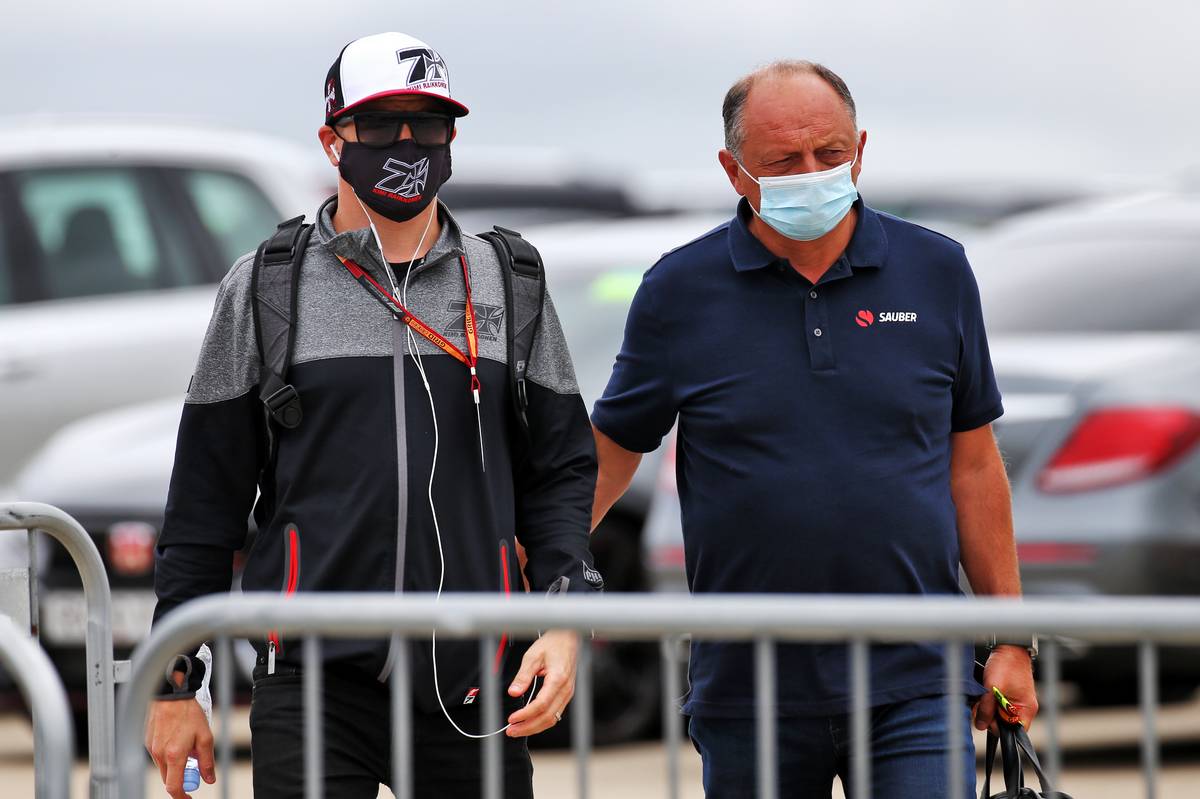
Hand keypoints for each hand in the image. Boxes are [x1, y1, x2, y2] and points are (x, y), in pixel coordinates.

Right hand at [144, 675, 214, 798]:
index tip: (189, 797)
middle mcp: (159, 754)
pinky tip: (178, 739)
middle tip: (194, 770)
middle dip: (181, 779)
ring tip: (188, 747)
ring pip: (164, 767)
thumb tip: (209, 778)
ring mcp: (151, 748)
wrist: (171, 695)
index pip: (173, 787)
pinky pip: (159, 756)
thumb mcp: (206, 737)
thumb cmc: (189, 713)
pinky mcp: (148, 741)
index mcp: (174, 755)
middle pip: (168, 779)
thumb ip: (207, 761)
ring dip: (176, 765)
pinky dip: (169, 755)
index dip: (182, 796)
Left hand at [505, 629, 579, 736]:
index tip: (512, 719)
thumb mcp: (533, 656)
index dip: (526, 715)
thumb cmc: (552, 644)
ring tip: (518, 729)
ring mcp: (568, 693)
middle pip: (547, 717)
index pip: (541, 705)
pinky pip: (555, 713)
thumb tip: (513, 692)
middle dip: (528, 727)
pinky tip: (530, 722)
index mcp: (558, 679)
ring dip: (534, 727)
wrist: (568, 637)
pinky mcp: (566, 694)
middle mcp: (566, 689)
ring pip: (552, 718)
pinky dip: (541, 721)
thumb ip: (523, 676)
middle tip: (511, 731)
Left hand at [973, 645, 1038, 732]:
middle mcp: (1024, 708)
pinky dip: (990, 700)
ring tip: (982, 696)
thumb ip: (987, 709)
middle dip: (990, 716)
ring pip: (1000, 713)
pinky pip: (999, 704)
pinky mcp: (1011, 693)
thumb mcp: (992, 688)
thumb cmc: (1006, 665)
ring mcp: (1018, 700)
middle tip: (979, 704)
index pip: (1012, 732)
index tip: (985, 717)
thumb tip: (980, 726)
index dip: (996, 727)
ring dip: (988, 707)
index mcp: (1026, 710)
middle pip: (1004, 723)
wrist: (1008, 646)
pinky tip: (985, 692)